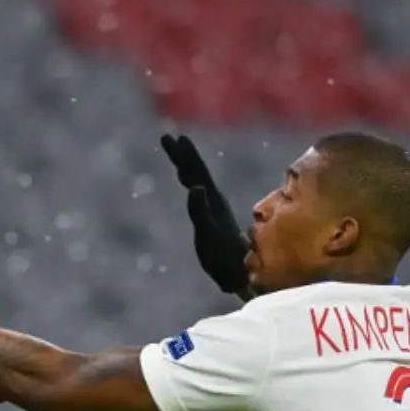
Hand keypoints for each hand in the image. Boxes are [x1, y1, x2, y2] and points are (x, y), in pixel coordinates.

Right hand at [160, 133, 250, 296]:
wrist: (241, 273)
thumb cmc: (223, 258)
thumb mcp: (208, 234)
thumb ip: (200, 211)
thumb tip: (196, 187)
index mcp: (212, 199)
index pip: (197, 171)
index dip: (185, 155)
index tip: (174, 137)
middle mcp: (214, 199)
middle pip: (196, 171)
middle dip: (182, 155)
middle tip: (167, 138)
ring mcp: (214, 208)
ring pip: (198, 180)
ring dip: (186, 166)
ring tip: (177, 155)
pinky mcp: (213, 218)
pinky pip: (199, 193)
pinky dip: (191, 182)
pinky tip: (191, 185)